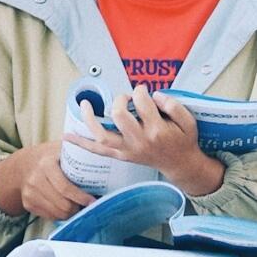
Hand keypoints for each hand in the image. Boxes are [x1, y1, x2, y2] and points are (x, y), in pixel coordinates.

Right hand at [0, 142, 94, 223]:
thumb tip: (107, 153)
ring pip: (57, 213)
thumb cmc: (49, 156)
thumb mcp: (61, 148)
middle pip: (62, 205)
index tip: (93, 201)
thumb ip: (79, 150)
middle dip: (78, 208)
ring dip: (71, 213)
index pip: (65, 188)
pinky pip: (50, 216)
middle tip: (89, 205)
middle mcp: (35, 180)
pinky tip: (66, 206)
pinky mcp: (28, 204)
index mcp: (45, 165)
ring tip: (79, 206)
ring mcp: (30, 194)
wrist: (23, 165)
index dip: (80, 197)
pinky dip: (61, 214)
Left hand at [75, 89, 225, 200]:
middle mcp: (139, 141)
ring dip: (90, 119)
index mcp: (156, 130)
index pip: (142, 102)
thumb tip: (155, 95)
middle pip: (119, 115)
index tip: (143, 92)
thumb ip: (173, 105)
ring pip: (102, 135)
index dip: (141, 91)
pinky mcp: (122, 156)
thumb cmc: (183, 140)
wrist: (180, 164)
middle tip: (128, 98)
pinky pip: (97, 151)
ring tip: (85, 104)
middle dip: (120, 99)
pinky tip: (67, 136)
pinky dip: (81, 144)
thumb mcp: (188, 121)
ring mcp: (128, 150)